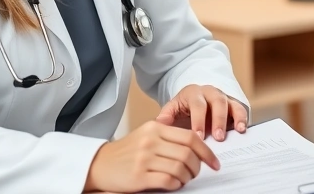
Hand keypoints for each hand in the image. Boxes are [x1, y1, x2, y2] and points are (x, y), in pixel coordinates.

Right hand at [83, 120, 217, 192]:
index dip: (206, 151)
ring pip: (180, 168)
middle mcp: (150, 140)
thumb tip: (198, 149)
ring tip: (184, 179)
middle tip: (197, 173)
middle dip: (198, 167)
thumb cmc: (127, 152)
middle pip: (188, 153)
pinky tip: (174, 184)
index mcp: (155, 127)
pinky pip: (168, 181)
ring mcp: (144, 158)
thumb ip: (169, 138)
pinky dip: (176, 185)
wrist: (99, 164)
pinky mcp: (138, 176)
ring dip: (187, 177)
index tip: (214, 162)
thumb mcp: (147, 136)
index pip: (190, 137)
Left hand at [156, 84, 248, 141]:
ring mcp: (223, 97)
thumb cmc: (182, 109)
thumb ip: (166, 117)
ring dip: (233, 118)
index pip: (197, 105)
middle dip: (218, 120)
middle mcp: (210, 93)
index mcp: (193, 93)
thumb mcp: (172, 109)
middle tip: (218, 138)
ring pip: (230, 103)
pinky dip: (242, 118)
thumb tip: (158, 124)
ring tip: (237, 132)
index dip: (199, 121)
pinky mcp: (233, 104)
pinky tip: (242, 129)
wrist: (193, 99)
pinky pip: (240, 108)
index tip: (198, 137)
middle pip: (217, 102)